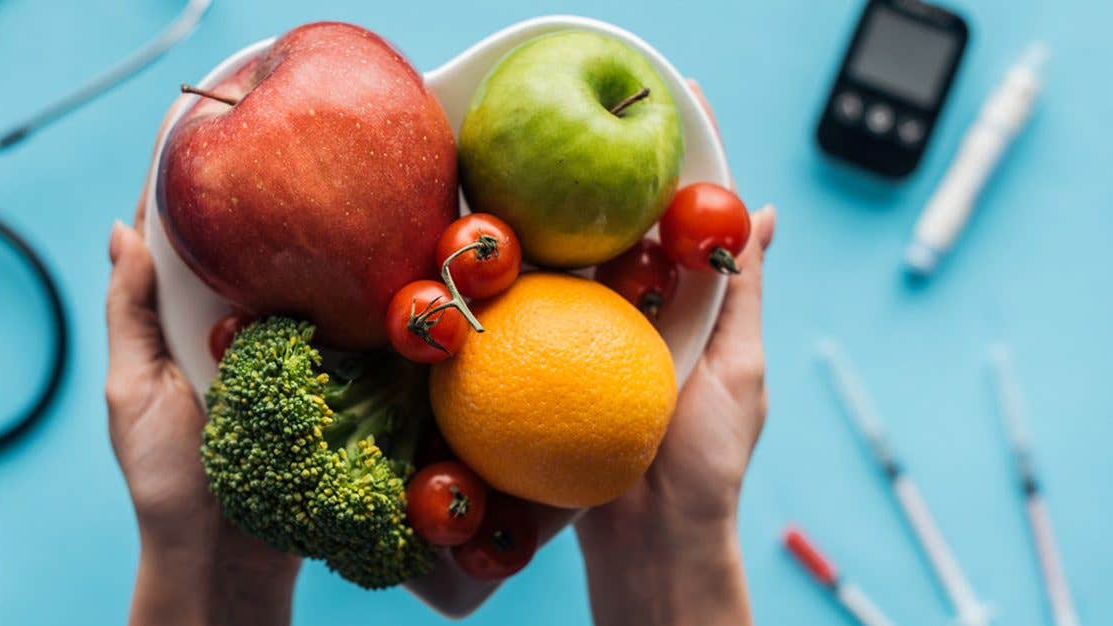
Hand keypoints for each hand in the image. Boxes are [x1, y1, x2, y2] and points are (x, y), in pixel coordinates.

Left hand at [104, 105, 298, 625]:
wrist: (226, 555)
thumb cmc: (167, 479)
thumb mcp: (133, 387)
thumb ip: (129, 313)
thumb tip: (120, 231)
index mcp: (176, 326)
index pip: (176, 244)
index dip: (180, 190)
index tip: (194, 129)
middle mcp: (230, 329)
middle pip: (240, 251)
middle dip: (254, 201)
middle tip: (272, 141)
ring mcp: (280, 352)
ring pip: (291, 280)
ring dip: (301, 242)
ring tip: (318, 184)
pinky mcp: (323, 378)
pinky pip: (334, 326)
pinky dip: (343, 294)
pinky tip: (356, 257)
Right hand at [574, 80, 775, 625]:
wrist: (648, 537)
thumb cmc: (709, 461)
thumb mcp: (740, 367)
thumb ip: (743, 292)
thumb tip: (763, 212)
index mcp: (692, 302)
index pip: (688, 218)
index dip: (686, 161)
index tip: (675, 105)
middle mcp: (641, 307)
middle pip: (626, 225)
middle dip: (613, 172)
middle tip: (599, 123)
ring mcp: (592, 331)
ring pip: (578, 256)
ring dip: (565, 211)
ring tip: (551, 160)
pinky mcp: (551, 357)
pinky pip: (536, 305)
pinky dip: (527, 269)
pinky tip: (512, 232)